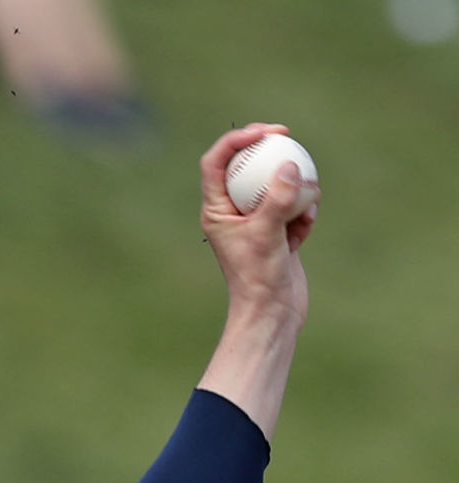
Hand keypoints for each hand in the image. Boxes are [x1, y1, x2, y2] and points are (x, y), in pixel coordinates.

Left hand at [199, 123, 320, 329]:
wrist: (273, 312)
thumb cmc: (259, 278)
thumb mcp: (268, 235)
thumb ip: (278, 200)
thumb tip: (290, 165)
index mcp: (216, 211)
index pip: (216, 162)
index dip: (236, 139)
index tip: (265, 131)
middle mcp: (233, 212)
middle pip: (247, 166)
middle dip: (269, 152)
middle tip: (288, 137)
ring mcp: (257, 221)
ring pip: (277, 185)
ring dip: (296, 188)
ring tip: (303, 210)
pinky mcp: (278, 230)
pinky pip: (295, 206)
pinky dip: (304, 212)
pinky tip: (304, 230)